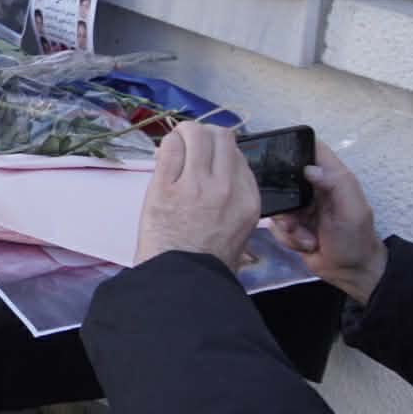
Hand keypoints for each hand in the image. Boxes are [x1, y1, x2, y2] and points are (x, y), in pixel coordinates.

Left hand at [134, 122, 260, 272]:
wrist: (182, 279)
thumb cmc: (209, 261)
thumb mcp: (240, 229)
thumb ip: (236, 198)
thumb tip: (222, 171)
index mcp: (248, 199)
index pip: (238, 154)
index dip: (222, 150)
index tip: (209, 156)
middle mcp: (226, 187)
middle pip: (221, 137)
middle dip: (205, 135)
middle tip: (192, 143)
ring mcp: (195, 185)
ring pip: (195, 134)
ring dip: (185, 133)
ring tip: (178, 143)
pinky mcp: (165, 187)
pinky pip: (169, 148)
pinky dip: (167, 143)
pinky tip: (165, 151)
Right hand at [270, 142, 386, 303]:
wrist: (351, 273)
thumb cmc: (356, 239)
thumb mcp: (353, 210)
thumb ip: (337, 184)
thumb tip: (309, 168)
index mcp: (331, 178)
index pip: (311, 149)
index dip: (294, 145)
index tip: (276, 154)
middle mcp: (313, 189)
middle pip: (283, 177)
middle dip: (283, 199)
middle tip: (296, 219)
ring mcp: (300, 207)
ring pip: (277, 205)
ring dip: (289, 225)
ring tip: (307, 237)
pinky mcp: (291, 225)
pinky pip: (275, 225)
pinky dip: (288, 238)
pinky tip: (306, 244)